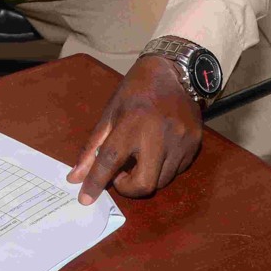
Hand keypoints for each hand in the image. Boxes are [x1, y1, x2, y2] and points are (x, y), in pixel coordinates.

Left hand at [67, 55, 203, 202]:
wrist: (174, 72)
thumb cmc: (136, 91)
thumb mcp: (110, 113)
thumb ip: (93, 147)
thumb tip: (76, 177)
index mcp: (132, 123)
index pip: (110, 161)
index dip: (96, 183)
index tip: (86, 199)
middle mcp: (159, 135)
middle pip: (144, 184)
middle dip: (128, 188)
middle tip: (121, 176)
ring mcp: (180, 142)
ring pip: (161, 181)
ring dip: (145, 178)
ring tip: (139, 159)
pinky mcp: (194, 145)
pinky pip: (176, 171)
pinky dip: (162, 169)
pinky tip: (157, 152)